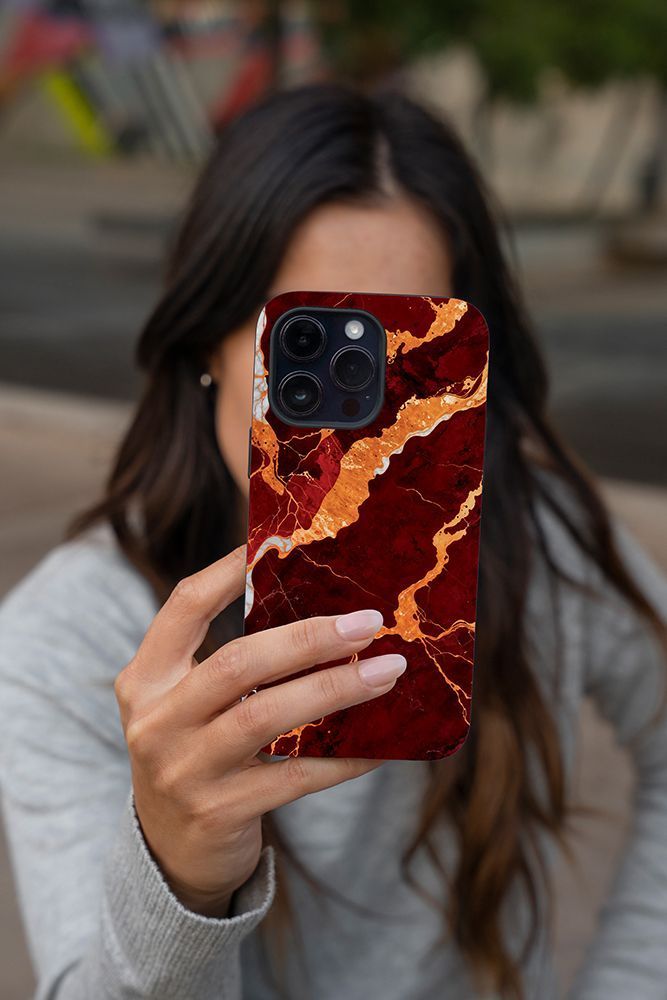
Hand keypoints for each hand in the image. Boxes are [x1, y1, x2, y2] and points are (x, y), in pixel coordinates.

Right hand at [114, 545, 405, 916]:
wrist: (169, 851)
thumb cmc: (194, 753)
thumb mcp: (186, 703)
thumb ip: (229, 661)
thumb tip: (322, 607)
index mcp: (144, 679)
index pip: (184, 607)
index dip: (229, 571)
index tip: (279, 543)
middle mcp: (156, 721)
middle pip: (237, 663)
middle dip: (309, 639)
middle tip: (369, 623)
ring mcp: (185, 770)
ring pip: (267, 716)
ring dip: (336, 690)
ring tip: (389, 671)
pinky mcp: (219, 812)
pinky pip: (296, 777)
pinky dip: (344, 757)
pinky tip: (384, 743)